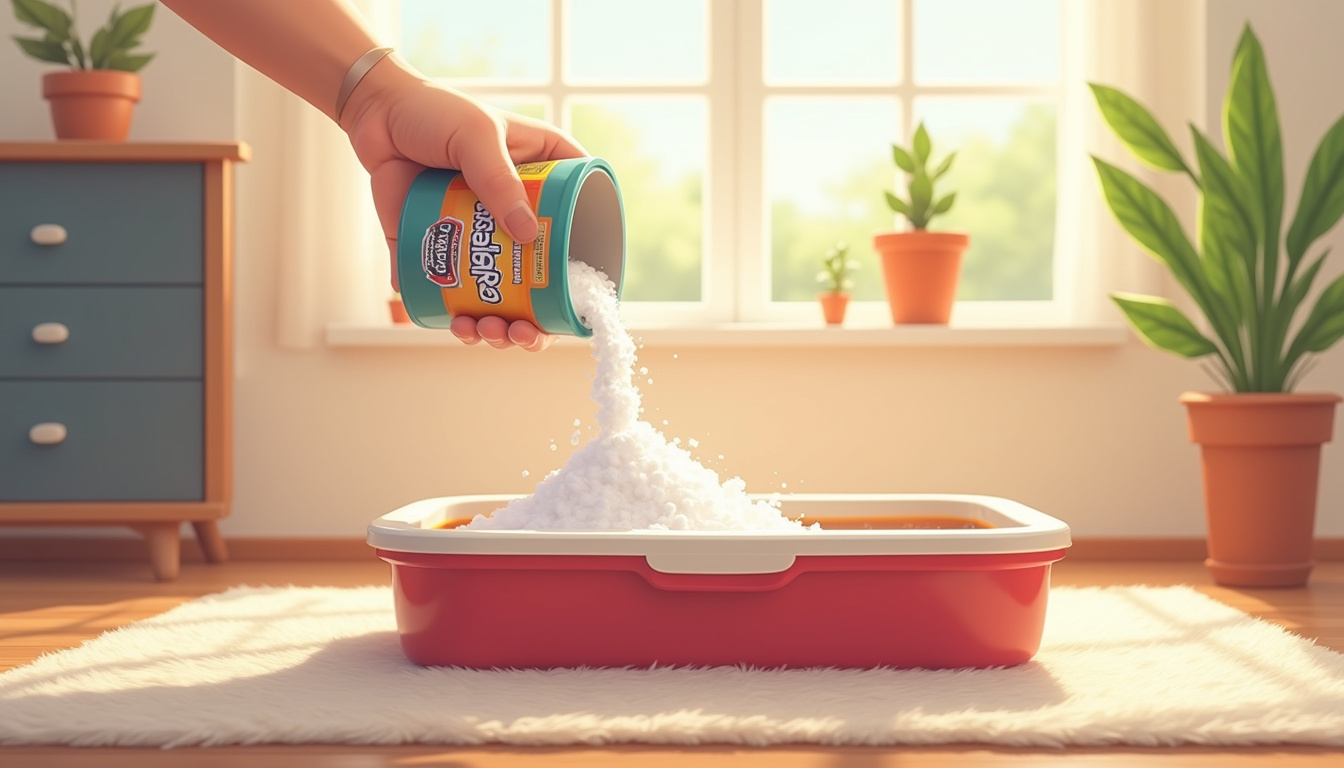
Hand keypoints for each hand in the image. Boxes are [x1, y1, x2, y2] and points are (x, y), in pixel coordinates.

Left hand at [340, 56, 583, 349]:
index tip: (582, 299)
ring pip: (502, 294)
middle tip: (524, 333)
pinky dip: (457, 315)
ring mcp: (482, 237)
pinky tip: (457, 323)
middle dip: (537, 320)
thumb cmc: (436, 111)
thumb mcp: (478, 136)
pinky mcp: (443, 250)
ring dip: (500, 325)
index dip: (590, 265)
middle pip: (544, 278)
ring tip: (488, 331)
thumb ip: (500, 180)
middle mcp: (520, 214)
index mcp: (547, 179)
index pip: (584, 223)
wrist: (376, 114)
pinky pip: (454, 291)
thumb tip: (527, 237)